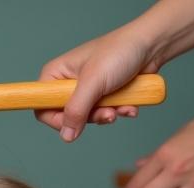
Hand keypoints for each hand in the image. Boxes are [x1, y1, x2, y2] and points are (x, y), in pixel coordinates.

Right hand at [35, 25, 158, 141]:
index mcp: (55, 75)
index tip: (74, 123)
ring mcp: (85, 92)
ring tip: (120, 106)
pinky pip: (103, 115)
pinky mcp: (101, 98)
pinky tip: (128, 105)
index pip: (42, 107)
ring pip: (86, 119)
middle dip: (89, 118)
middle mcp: (67, 85)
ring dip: (106, 115)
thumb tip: (66, 136)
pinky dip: (117, 112)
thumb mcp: (93, 82)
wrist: (151, 45)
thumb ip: (76, 110)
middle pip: (66, 117)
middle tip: (106, 112)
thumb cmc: (119, 52)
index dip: (56, 120)